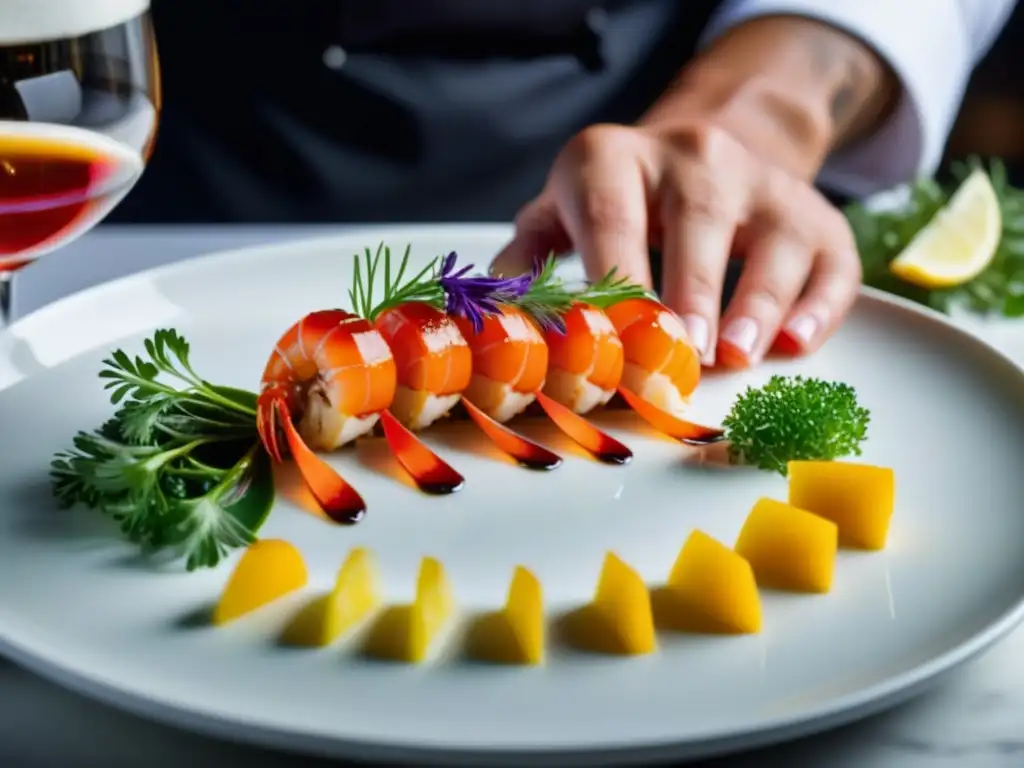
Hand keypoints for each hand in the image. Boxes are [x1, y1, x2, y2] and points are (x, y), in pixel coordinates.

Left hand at [490, 120, 861, 367]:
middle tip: (684, 357)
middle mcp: (695, 155)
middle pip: (697, 220)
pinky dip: (816, 307)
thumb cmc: (615, 204)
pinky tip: (793, 342)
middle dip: (690, 293)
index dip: (618, 279)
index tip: (619, 339)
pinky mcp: (817, 216)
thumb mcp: (559, 213)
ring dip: (756, 302)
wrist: (701, 153)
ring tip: (738, 355)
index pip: (612, 217)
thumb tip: (500, 320)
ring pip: (773, 239)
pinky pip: (829, 262)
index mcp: (614, 158)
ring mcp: (763, 182)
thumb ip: (528, 257)